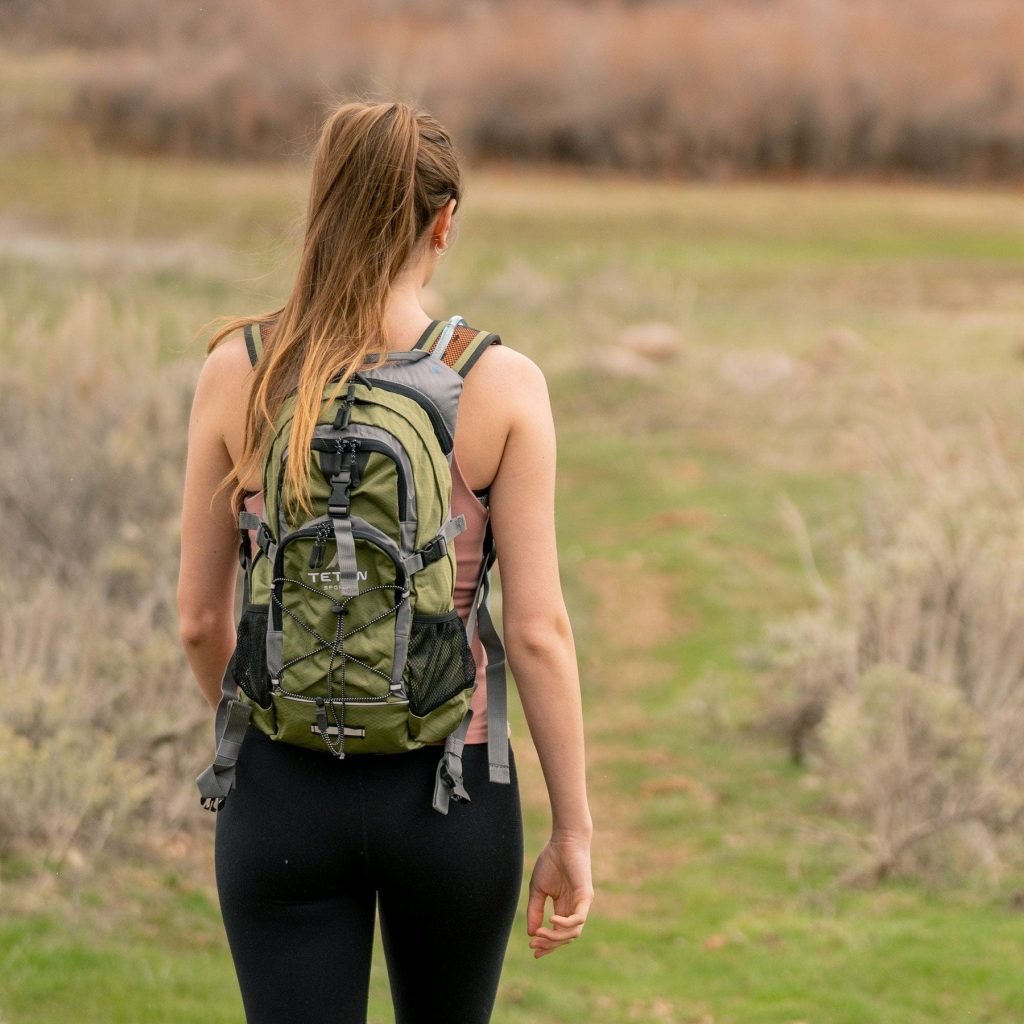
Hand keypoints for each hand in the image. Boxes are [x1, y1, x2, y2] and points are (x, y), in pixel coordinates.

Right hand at [526, 832, 593, 958]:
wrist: (564, 841)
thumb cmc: (552, 861)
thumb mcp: (538, 889)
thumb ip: (534, 910)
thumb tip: (531, 933)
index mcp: (563, 907)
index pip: (558, 933)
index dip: (546, 944)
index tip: (532, 949)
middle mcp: (574, 909)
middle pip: (565, 937)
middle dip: (549, 944)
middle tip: (534, 944)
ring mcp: (581, 904)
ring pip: (573, 932)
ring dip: (555, 937)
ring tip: (540, 934)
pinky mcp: (586, 896)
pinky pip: (579, 918)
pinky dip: (566, 924)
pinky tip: (551, 920)